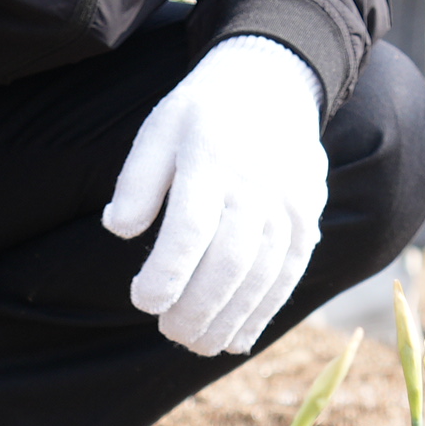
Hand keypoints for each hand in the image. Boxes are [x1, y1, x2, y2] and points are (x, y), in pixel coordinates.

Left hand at [100, 36, 327, 355]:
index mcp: (211, 159)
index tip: (142, 300)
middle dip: (197, 308)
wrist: (275, 82)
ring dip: (230, 318)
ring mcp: (288, 204)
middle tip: (170, 331)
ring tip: (199, 343)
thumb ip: (137, 181)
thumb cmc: (204, 113)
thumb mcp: (159, 128)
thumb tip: (117, 228)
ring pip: (261, 275)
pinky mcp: (307, 218)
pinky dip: (264, 310)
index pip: (189, 229)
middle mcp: (255, 185)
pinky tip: (238, 336)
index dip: (166, 274)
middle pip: (229, 262)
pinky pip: (289, 273)